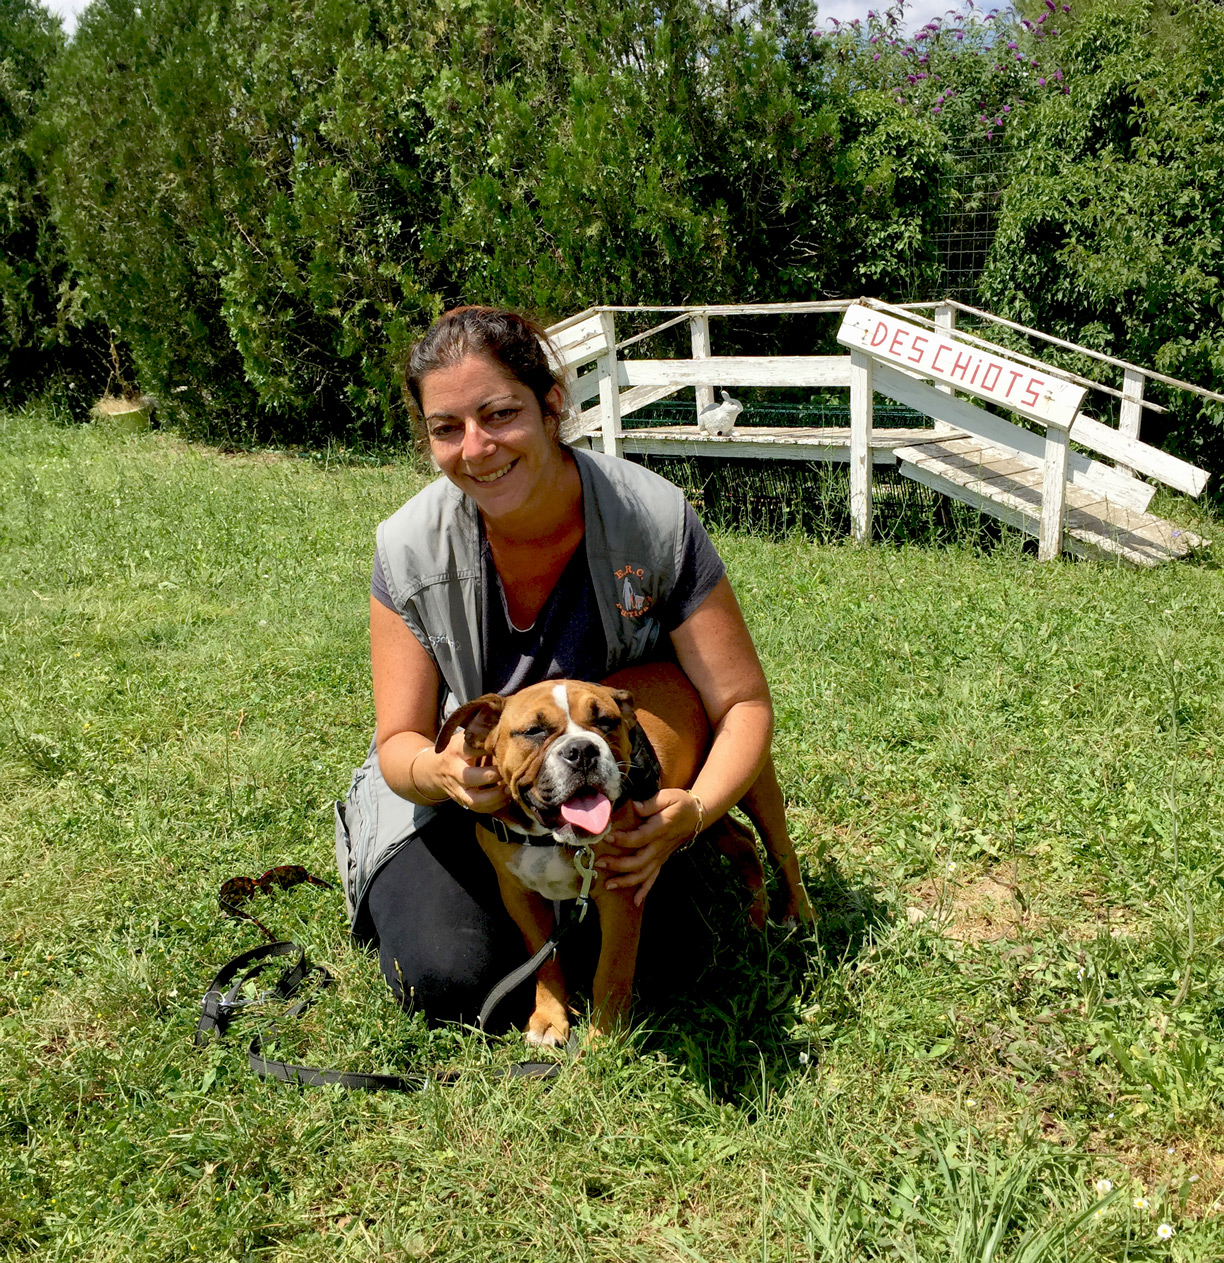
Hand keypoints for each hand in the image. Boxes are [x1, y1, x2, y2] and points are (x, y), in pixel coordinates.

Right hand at [418, 729, 509, 814]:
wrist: (432, 770)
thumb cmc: (457, 749)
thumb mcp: (464, 737)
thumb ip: (481, 732)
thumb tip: (506, 724)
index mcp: (457, 750)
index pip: (471, 747)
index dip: (490, 747)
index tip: (507, 745)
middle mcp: (455, 771)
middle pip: (470, 777)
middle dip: (492, 775)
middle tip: (510, 770)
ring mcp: (457, 789)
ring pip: (474, 800)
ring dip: (495, 797)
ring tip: (510, 789)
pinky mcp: (462, 801)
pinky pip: (477, 809)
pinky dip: (494, 806)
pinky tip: (506, 798)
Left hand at [598, 789, 701, 905]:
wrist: (697, 815)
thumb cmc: (680, 803)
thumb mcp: (668, 796)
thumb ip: (650, 803)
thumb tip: (634, 806)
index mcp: (660, 829)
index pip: (640, 838)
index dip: (623, 840)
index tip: (607, 837)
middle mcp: (660, 846)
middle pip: (639, 861)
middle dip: (618, 865)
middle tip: (599, 863)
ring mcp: (661, 855)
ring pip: (644, 874)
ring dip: (626, 881)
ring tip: (607, 885)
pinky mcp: (662, 860)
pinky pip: (653, 878)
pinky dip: (645, 890)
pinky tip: (635, 901)